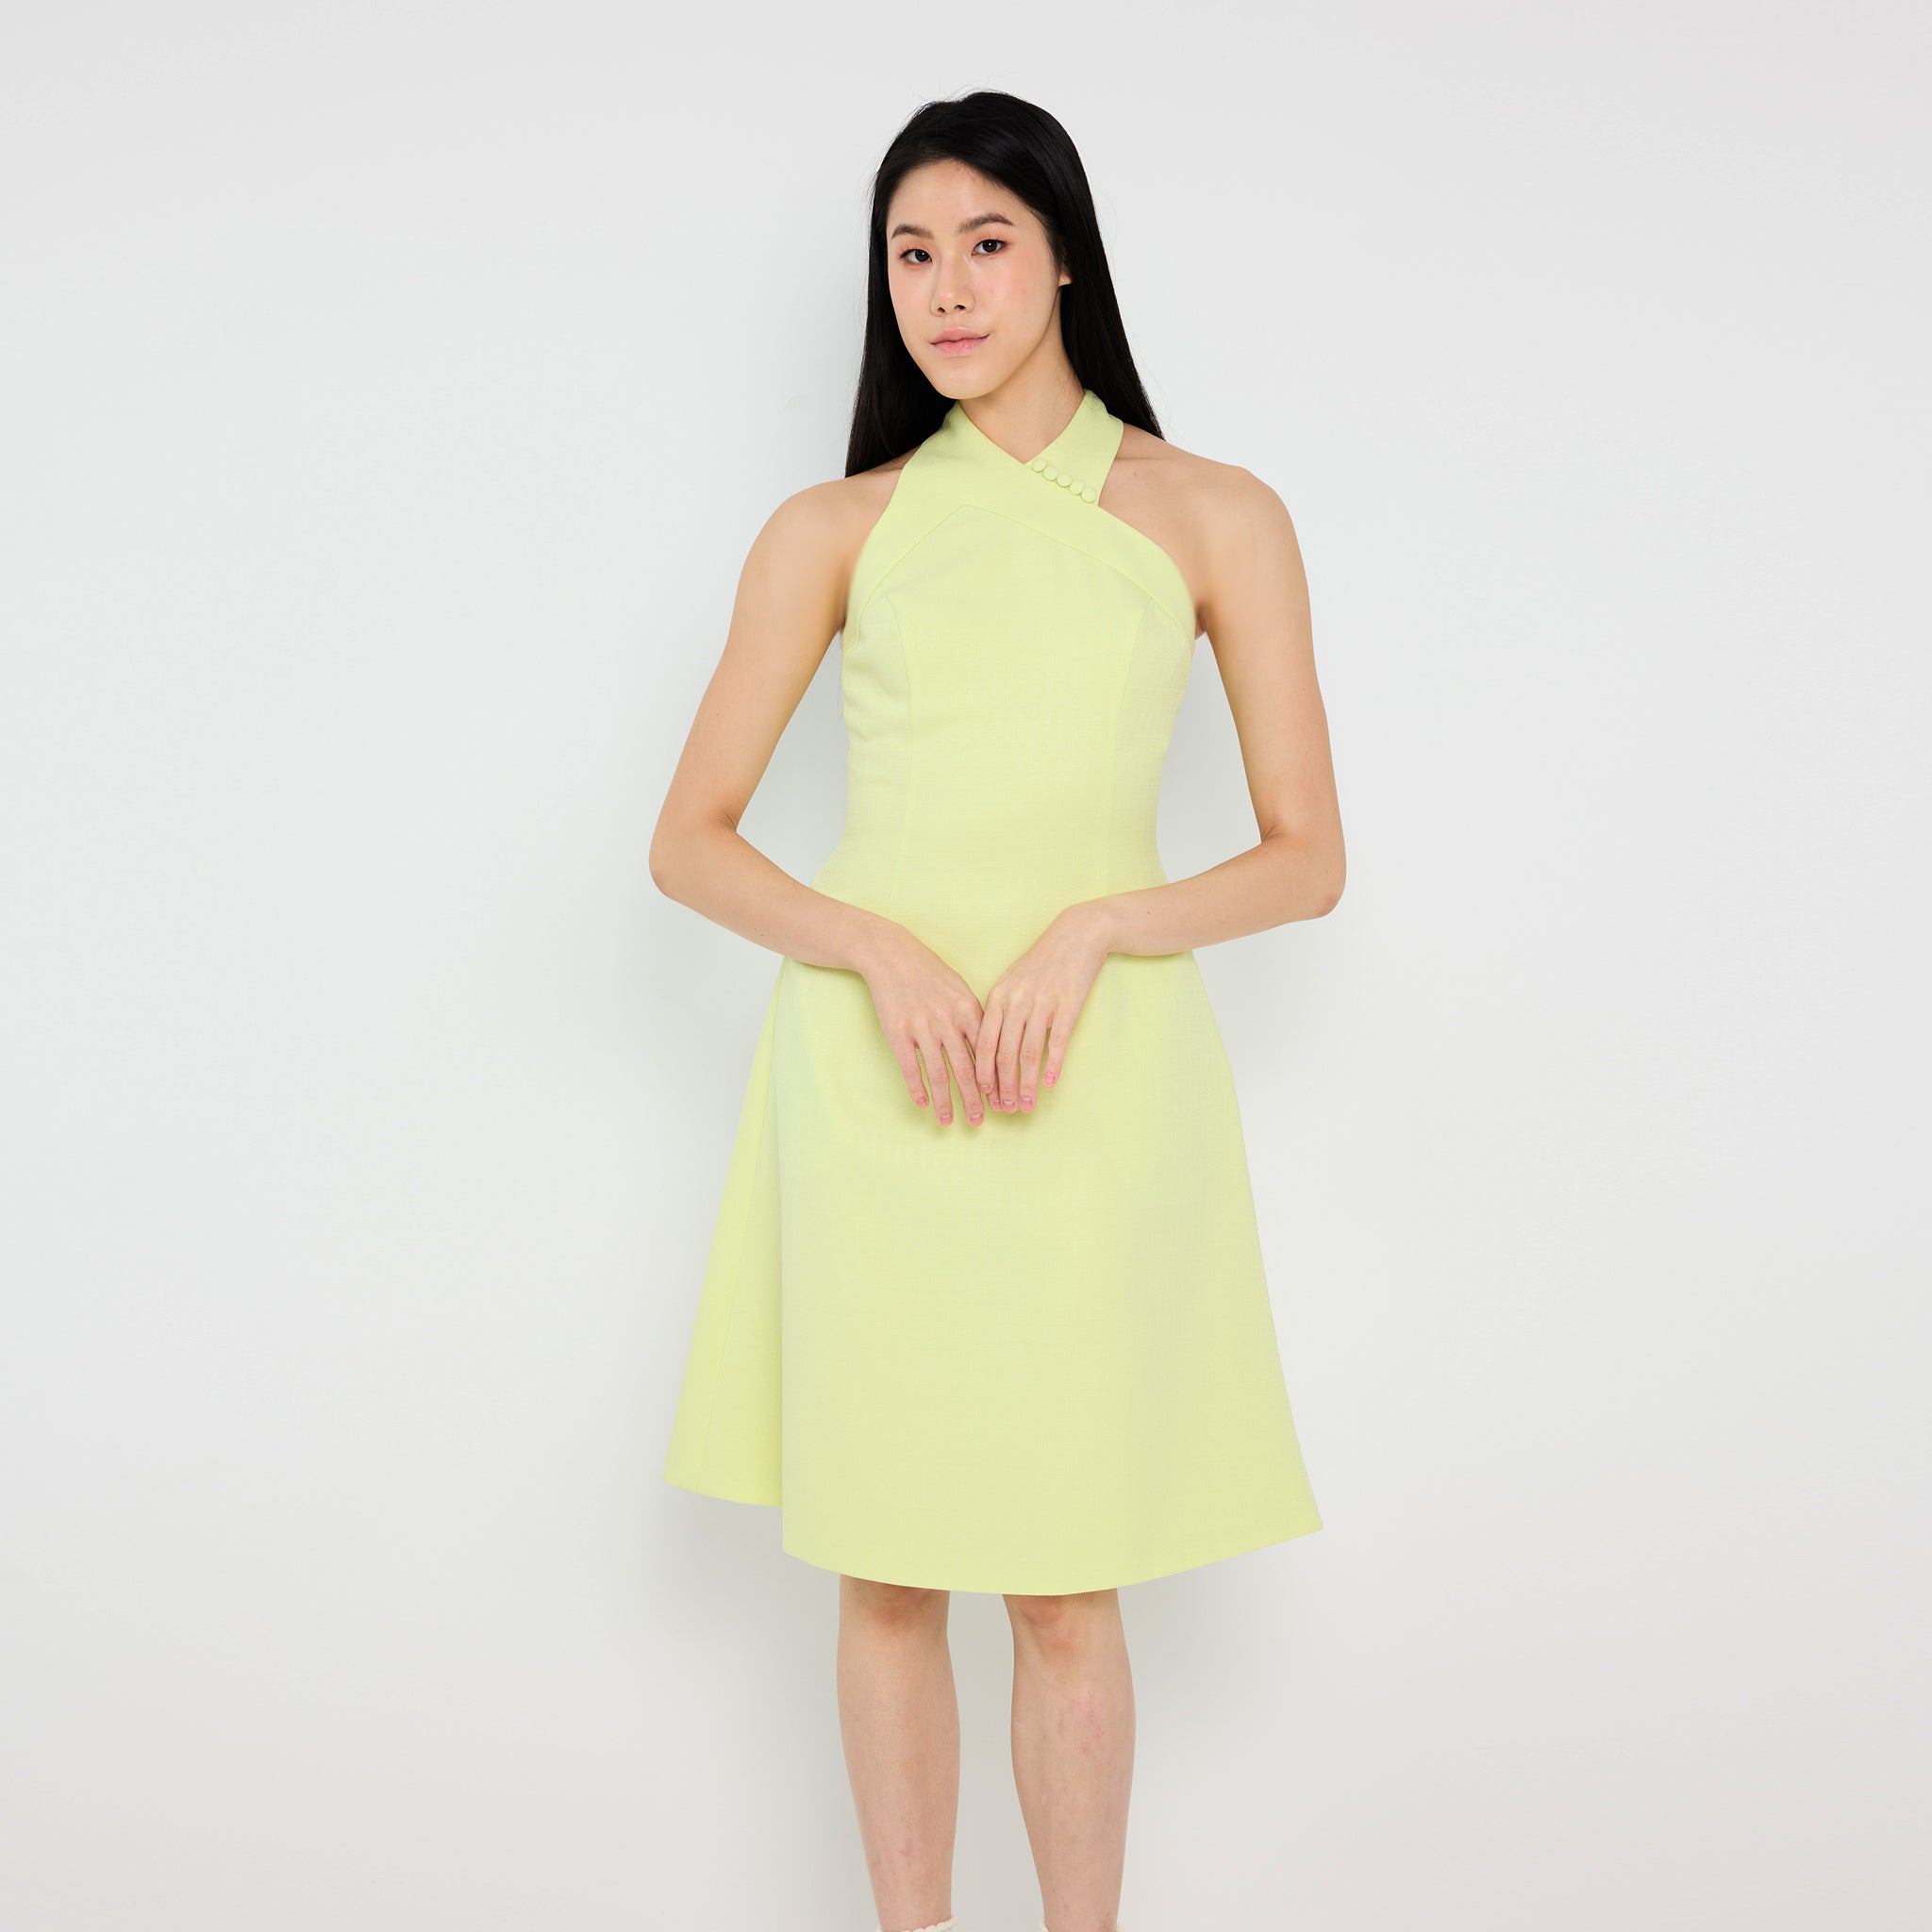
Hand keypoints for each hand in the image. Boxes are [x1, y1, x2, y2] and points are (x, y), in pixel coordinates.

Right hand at [856, 923, 987, 1125]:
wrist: (892, 954)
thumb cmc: (929, 972)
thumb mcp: (959, 989)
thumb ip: (974, 1019)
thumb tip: (989, 1049)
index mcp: (968, 1010)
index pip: (987, 1054)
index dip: (995, 1081)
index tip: (1000, 1101)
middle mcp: (948, 1021)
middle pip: (966, 1069)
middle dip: (975, 1099)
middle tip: (979, 1121)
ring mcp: (922, 1027)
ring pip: (939, 1073)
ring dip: (946, 1101)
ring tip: (950, 1121)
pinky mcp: (897, 1031)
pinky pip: (910, 1067)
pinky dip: (917, 1088)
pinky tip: (922, 1104)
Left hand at [974, 902, 1112, 1113]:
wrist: (1076, 934)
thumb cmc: (1043, 961)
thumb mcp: (1013, 981)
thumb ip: (1001, 1011)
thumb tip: (990, 1047)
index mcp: (998, 997)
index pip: (983, 1044)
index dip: (982, 1074)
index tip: (982, 1096)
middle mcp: (1016, 1001)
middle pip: (1003, 1054)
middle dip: (1002, 1087)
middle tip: (1004, 1110)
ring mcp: (1042, 1003)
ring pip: (1028, 1053)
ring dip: (1026, 1084)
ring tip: (1026, 1106)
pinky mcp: (1067, 1005)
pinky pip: (1057, 1042)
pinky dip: (1053, 1065)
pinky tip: (1050, 1084)